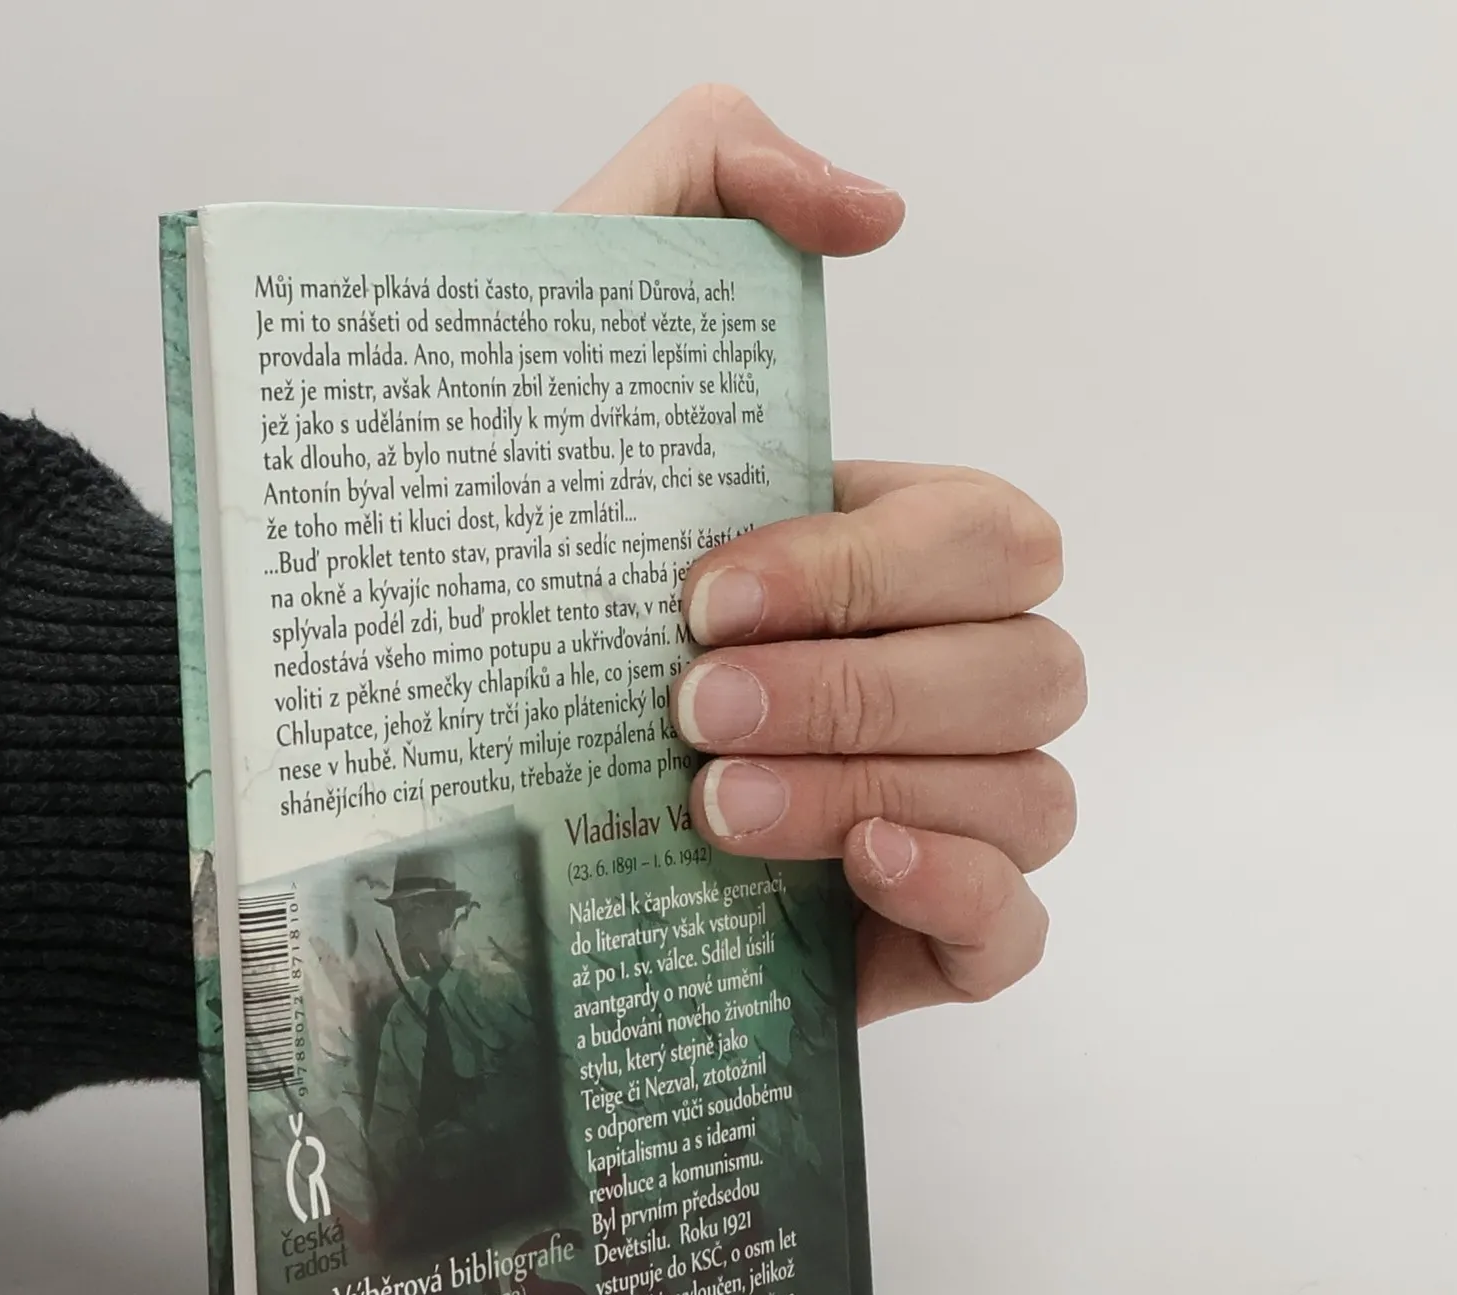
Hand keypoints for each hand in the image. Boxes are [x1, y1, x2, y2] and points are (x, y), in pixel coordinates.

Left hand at [563, 87, 1082, 1022]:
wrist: (427, 775)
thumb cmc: (514, 575)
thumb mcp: (572, 347)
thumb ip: (703, 191)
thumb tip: (867, 208)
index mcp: (891, 558)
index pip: (987, 536)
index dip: (866, 567)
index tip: (699, 597)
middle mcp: (938, 679)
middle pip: (1027, 665)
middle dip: (858, 686)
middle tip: (690, 710)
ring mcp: (944, 811)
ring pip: (1030, 790)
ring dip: (876, 786)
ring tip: (712, 808)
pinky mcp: (920, 942)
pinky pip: (1017, 928)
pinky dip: (963, 889)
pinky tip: (861, 868)